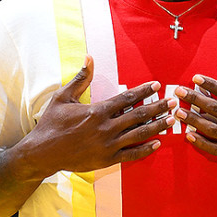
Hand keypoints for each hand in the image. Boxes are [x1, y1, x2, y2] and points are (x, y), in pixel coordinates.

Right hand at [15, 56, 173, 178]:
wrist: (42, 153)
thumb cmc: (51, 123)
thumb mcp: (63, 97)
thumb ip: (80, 78)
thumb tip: (89, 57)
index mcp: (97, 111)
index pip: (127, 98)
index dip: (144, 91)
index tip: (157, 85)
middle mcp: (106, 127)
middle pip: (139, 115)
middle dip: (159, 107)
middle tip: (174, 101)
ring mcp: (108, 145)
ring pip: (139, 134)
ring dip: (157, 126)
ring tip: (171, 120)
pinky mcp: (107, 159)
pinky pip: (131, 154)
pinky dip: (145, 149)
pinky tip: (158, 143)